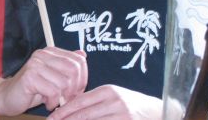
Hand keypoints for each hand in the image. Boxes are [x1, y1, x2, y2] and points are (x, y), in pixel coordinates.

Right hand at [0, 47, 87, 114]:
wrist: (6, 96)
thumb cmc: (32, 89)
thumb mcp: (53, 77)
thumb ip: (66, 66)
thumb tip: (83, 54)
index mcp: (50, 52)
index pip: (78, 60)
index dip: (83, 78)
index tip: (76, 91)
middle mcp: (43, 54)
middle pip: (74, 70)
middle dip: (75, 89)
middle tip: (67, 98)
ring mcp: (35, 64)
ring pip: (64, 82)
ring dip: (62, 98)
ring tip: (54, 101)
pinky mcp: (29, 77)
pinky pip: (53, 91)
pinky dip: (53, 102)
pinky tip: (47, 103)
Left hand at [47, 84, 161, 118]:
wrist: (155, 111)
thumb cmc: (130, 103)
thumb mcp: (113, 96)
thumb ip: (94, 100)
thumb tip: (69, 107)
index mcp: (108, 90)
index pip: (80, 101)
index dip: (64, 110)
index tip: (52, 117)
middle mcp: (115, 102)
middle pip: (83, 115)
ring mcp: (122, 115)